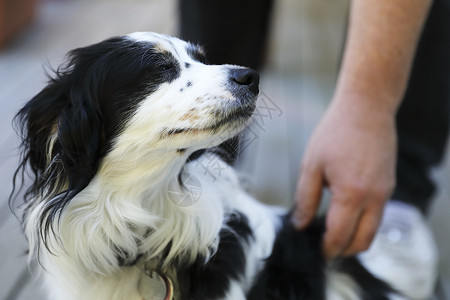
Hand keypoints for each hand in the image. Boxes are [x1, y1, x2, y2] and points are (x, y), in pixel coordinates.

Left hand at [292, 97, 396, 259]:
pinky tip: (344, 214)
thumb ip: (305, 198)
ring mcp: (385, 192)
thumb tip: (300, 224)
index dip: (326, 249)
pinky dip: (362, 223)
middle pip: (362, 242)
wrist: (366, 108)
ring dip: (354, 239)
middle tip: (324, 248)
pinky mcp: (388, 186)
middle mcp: (374, 198)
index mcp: (352, 194)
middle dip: (342, 251)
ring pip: (373, 231)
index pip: (339, 236)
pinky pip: (377, 215)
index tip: (315, 252)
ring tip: (332, 233)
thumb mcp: (311, 165)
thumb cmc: (336, 132)